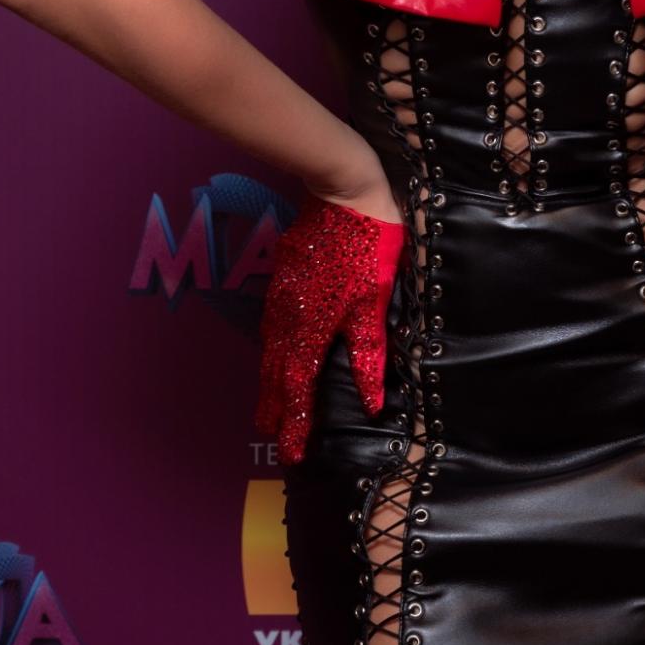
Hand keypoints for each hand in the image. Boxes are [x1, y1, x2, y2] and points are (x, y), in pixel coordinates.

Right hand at [256, 184, 407, 462]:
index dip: (296, 425)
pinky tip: (274, 349)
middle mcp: (289, 318)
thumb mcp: (375, 302)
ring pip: (270, 349)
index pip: (300, 390)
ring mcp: (281, 295)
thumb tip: (372, 403)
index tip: (291, 454)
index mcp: (313, 329)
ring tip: (268, 405)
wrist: (343, 191)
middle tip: (270, 436)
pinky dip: (270, 348)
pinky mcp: (282, 276)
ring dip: (268, 381)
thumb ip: (369, 353)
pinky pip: (271, 323)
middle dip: (274, 409)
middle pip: (276, 374)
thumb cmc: (367, 245)